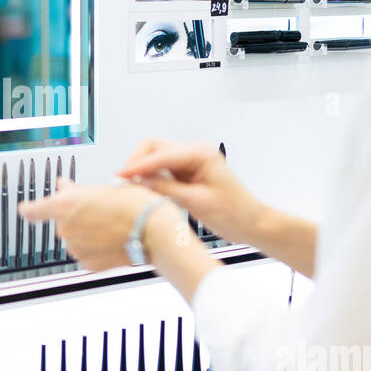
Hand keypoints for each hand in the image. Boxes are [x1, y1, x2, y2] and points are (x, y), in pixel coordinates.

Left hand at [19, 179, 176, 271]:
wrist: (154, 230)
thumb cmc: (134, 205)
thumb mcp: (103, 188)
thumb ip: (75, 190)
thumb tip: (63, 186)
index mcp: (65, 206)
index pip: (31, 210)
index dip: (30, 209)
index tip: (28, 209)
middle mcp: (66, 229)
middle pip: (61, 222)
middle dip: (74, 217)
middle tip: (98, 210)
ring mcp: (76, 248)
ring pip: (74, 238)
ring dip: (85, 233)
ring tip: (110, 224)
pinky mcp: (88, 264)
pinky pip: (85, 254)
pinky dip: (94, 248)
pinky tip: (111, 238)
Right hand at [116, 140, 262, 244]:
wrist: (250, 222)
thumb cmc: (234, 212)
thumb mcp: (196, 202)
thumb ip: (166, 190)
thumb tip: (140, 183)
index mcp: (200, 153)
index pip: (160, 154)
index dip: (137, 165)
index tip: (120, 175)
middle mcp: (195, 152)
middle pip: (155, 148)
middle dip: (137, 161)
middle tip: (122, 180)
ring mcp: (191, 161)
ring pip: (156, 157)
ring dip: (142, 169)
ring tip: (130, 186)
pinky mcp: (188, 172)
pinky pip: (162, 169)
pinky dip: (150, 177)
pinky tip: (142, 188)